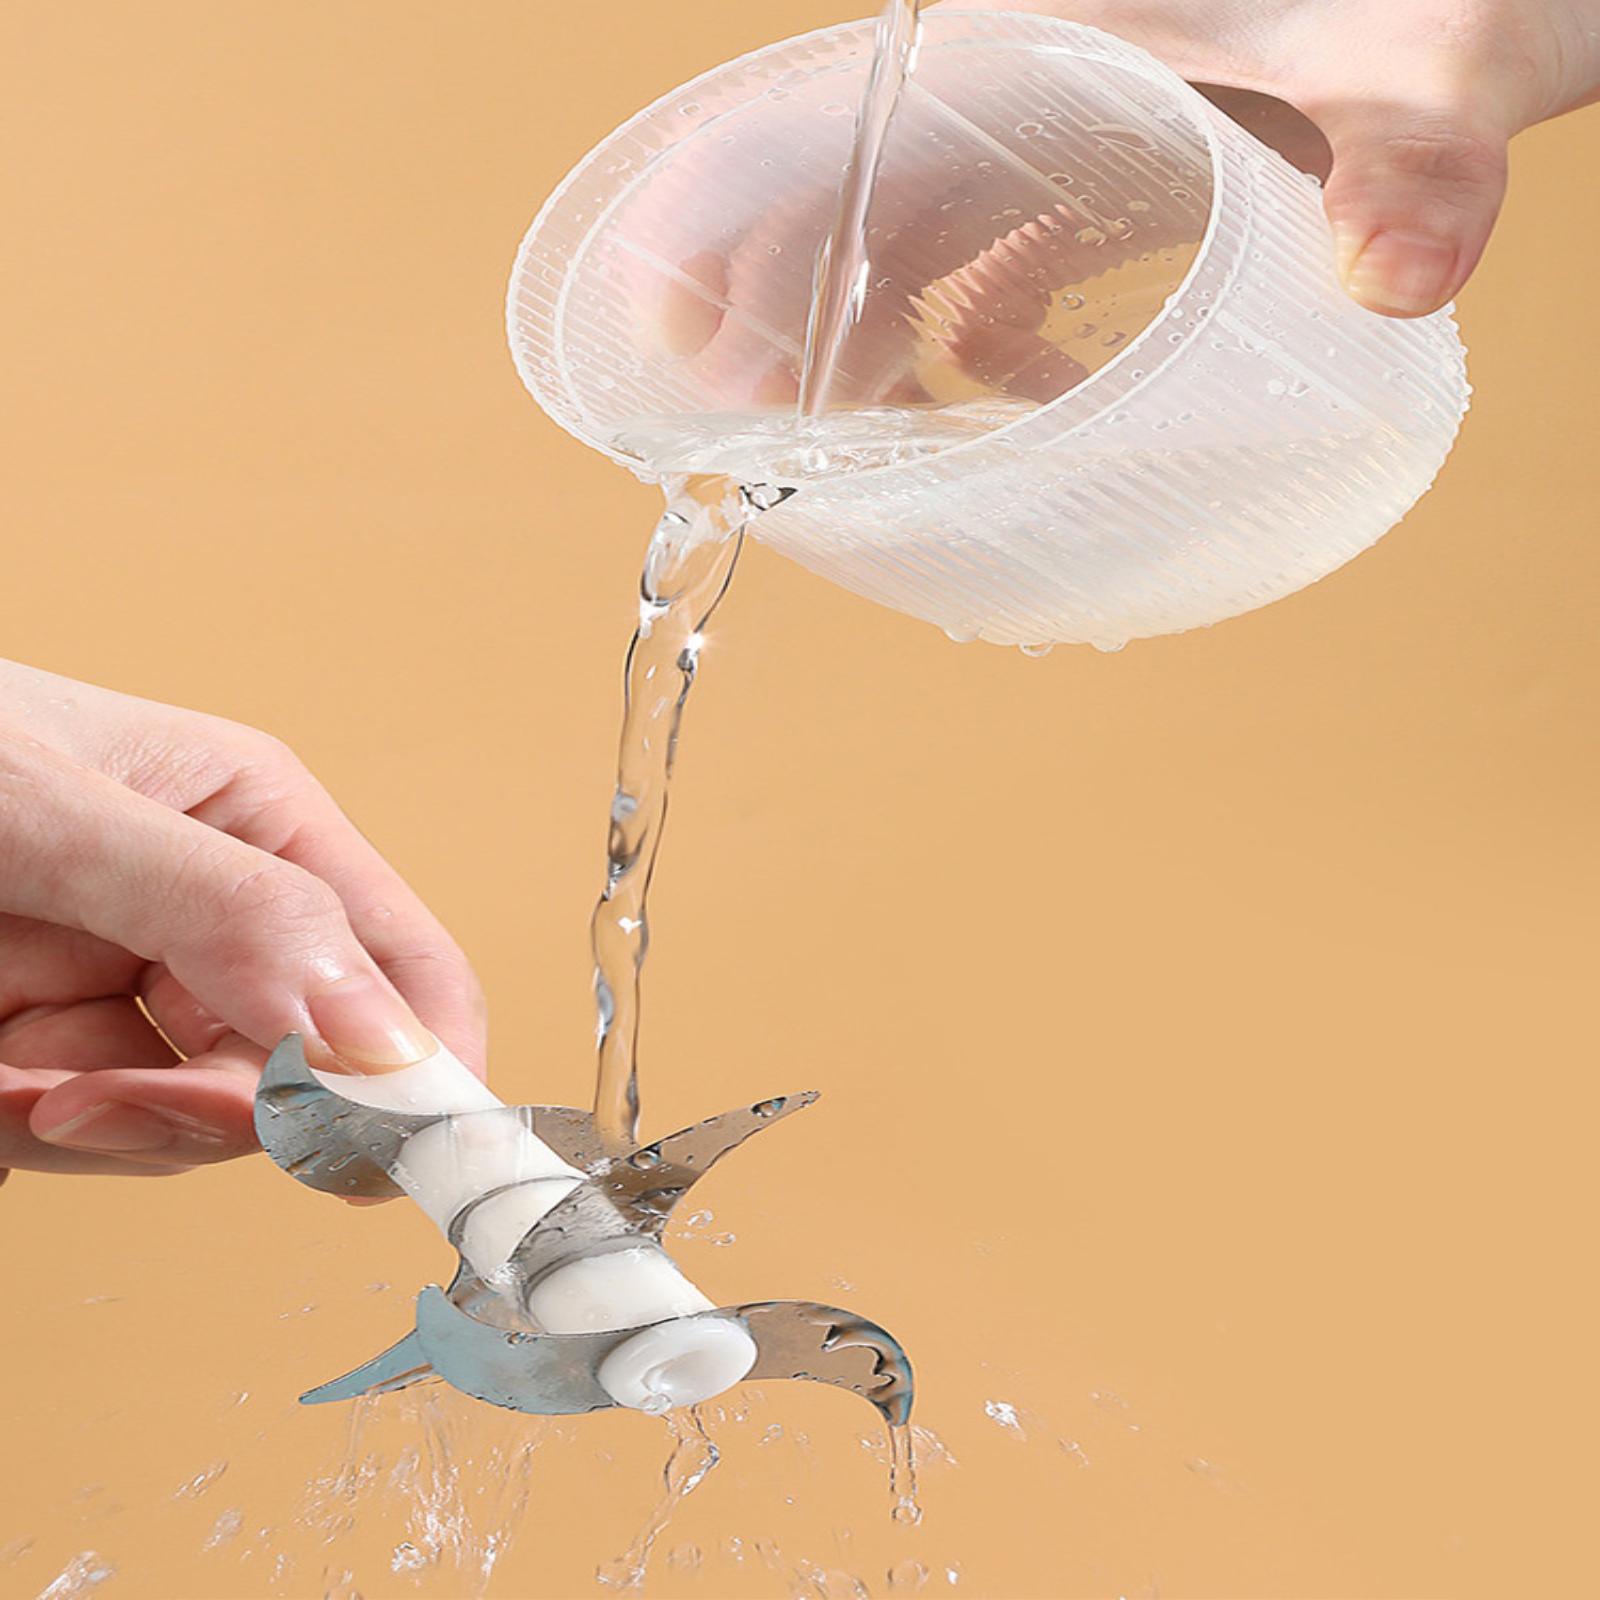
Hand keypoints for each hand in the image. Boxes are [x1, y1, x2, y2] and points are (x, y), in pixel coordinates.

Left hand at [0, 660, 485, 1181]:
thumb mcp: (60, 807)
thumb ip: (232, 910)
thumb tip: (378, 1033)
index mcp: (257, 828)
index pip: (401, 964)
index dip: (426, 1062)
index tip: (409, 1148)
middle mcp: (215, 920)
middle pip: (311, 1070)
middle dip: (237, 1110)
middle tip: (146, 1105)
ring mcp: (128, 997)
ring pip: (201, 1127)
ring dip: (123, 1128)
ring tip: (22, 1083)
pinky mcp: (42, 1061)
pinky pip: (92, 1142)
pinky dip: (43, 1138)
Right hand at [635, 0, 1596, 413]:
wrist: (1459, 10)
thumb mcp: (1420, 57)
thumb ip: (1413, 159)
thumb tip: (1390, 278)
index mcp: (1040, 35)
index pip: (847, 113)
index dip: (739, 207)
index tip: (681, 312)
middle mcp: (1017, 91)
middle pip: (842, 197)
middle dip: (771, 304)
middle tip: (730, 425)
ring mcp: (1043, 154)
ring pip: (892, 254)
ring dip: (844, 350)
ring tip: (810, 447)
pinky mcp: (1080, 206)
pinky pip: (977, 289)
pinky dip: (964, 361)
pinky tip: (990, 414)